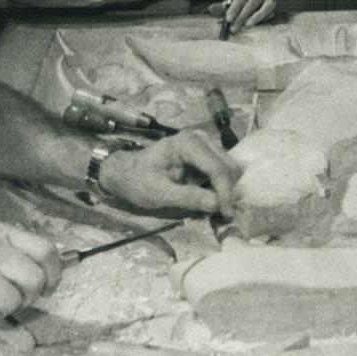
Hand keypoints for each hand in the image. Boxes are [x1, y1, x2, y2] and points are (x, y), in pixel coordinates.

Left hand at [99, 129, 240, 215]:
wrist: (125, 173)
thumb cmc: (137, 181)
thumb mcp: (158, 193)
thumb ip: (188, 198)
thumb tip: (217, 205)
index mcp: (188, 143)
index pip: (218, 168)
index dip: (225, 193)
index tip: (226, 215)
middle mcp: (201, 139)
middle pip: (229, 168)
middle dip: (228, 193)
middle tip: (220, 216)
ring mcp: (206, 146)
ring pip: (230, 171)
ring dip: (226, 191)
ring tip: (214, 210)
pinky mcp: (207, 156)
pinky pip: (223, 173)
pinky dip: (221, 189)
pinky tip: (210, 201)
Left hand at [214, 0, 275, 33]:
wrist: (256, 2)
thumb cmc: (239, 1)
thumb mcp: (229, 3)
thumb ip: (221, 6)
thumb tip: (210, 9)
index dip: (233, 5)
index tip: (228, 18)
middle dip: (238, 12)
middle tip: (231, 25)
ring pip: (255, 2)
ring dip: (247, 16)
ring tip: (241, 26)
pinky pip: (267, 7)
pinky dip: (259, 16)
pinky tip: (251, 23)